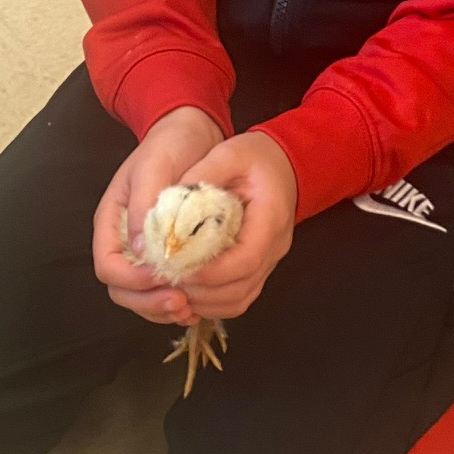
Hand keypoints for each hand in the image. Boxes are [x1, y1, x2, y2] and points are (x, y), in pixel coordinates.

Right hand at [92, 105, 224, 324]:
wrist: (193, 130)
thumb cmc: (169, 144)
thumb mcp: (153, 167)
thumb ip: (144, 206)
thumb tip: (140, 249)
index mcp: (112, 222)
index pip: (108, 266)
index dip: (131, 280)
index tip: (161, 277)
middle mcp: (124, 240)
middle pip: (123, 289)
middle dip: (148, 301)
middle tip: (180, 303)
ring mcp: (145, 249)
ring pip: (143, 294)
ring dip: (163, 307)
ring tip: (190, 308)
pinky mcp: (169, 252)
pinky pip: (164, 287)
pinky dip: (176, 300)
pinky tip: (197, 303)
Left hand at [173, 131, 297, 320]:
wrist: (285, 162)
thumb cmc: (257, 156)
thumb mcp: (229, 153)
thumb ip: (202, 174)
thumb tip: (168, 202)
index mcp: (271, 218)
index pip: (245, 260)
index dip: (211, 271)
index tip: (178, 266)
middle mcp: (275, 247)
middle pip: (241, 288)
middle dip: (201, 290)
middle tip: (168, 278)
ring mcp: (270, 260)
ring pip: (240, 299)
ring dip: (206, 300)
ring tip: (175, 285)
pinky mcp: (261, 266)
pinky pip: (240, 296)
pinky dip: (214, 301)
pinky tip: (192, 288)